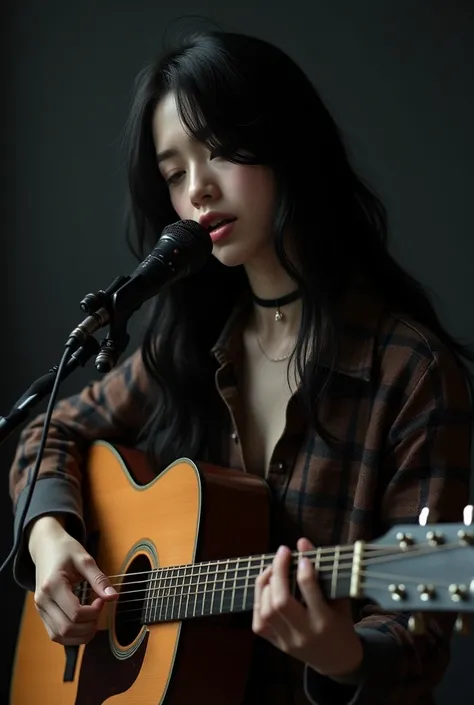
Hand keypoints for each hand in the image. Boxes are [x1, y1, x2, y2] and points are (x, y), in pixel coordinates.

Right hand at [28, 516, 117, 644]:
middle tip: (99, 609)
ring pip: (59, 636)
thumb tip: (113, 596)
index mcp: (52, 585)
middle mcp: (43, 600)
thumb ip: (99, 579)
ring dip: (80, 634)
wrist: (46, 546)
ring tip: (92, 618)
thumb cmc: (65, 550)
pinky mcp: (42, 612)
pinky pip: (55, 633)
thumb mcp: (84, 559)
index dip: (93, 612)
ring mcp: (40, 608)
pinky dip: (71, 635)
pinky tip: (83, 623)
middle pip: (66, 628)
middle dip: (88, 625)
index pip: (75, 613)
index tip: (102, 600)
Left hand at [252, 537, 362, 678]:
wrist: (337, 661)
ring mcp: (287, 641)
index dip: (304, 571)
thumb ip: (322, 570)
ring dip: (266, 584)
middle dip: (278, 572)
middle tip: (283, 552)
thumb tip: (301, 541)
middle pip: (281, 602)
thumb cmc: (341, 623)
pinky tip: (267, 587)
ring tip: (274, 568)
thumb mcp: (339, 598)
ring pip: (266, 611)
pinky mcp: (276, 645)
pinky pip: (259, 622)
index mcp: (325, 622)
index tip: (302, 557)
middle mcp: (304, 633)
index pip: (309, 593)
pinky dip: (259, 600)